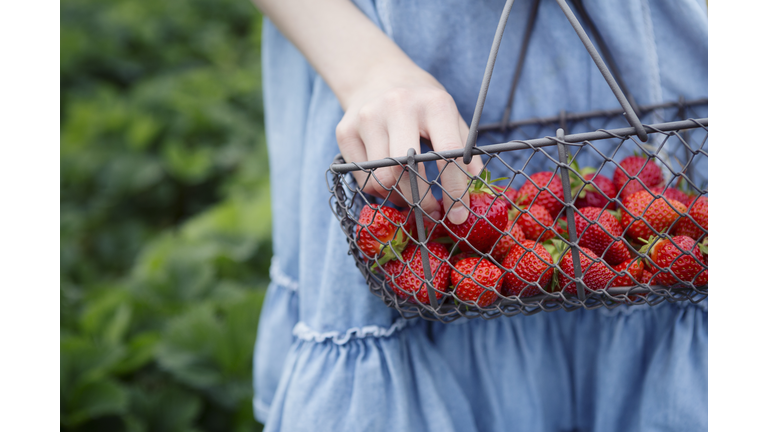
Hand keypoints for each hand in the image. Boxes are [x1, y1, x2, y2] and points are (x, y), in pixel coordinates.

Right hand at [336, 62, 482, 224]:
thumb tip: (477, 186)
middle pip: (405, 171)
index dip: (455, 189)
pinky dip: (378, 188)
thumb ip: (465, 148)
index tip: (460, 214)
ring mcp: (367, 118)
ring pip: (381, 179)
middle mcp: (397, 106)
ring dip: (399, 197)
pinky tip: (390, 180)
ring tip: (411, 196)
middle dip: (421, 200)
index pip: (447, 154)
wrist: (377, 75)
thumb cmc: (420, 101)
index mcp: (433, 103)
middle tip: (433, 212)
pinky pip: (362, 177)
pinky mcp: (345, 131)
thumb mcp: (449, 114)